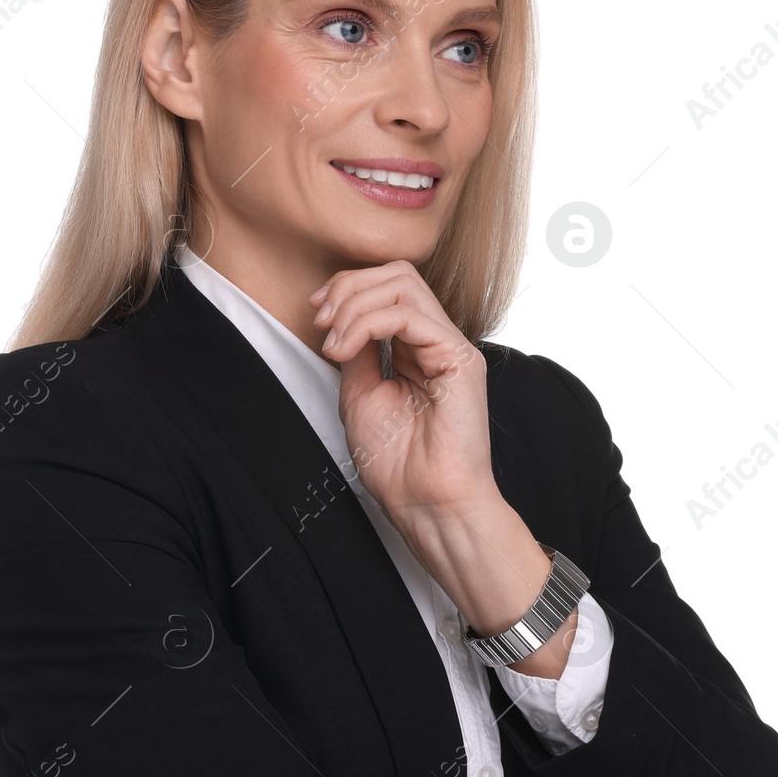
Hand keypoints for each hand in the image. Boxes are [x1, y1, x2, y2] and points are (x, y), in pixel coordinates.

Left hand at [310, 261, 568, 673]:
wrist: (424, 501)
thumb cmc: (398, 463)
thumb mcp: (359, 393)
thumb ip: (355, 351)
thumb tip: (340, 317)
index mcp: (414, 349)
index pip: (386, 288)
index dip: (347, 289)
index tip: (316, 313)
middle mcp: (436, 341)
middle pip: (396, 274)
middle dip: (348, 287)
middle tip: (321, 319)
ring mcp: (450, 346)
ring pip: (403, 283)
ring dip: (355, 304)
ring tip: (334, 341)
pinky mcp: (461, 357)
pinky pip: (410, 314)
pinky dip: (369, 323)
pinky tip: (347, 349)